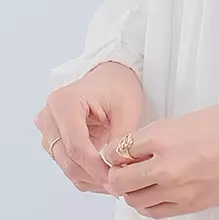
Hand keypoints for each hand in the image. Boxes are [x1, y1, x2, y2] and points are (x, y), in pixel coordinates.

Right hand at [35, 60, 143, 194]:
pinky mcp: (54, 139)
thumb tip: (117, 170)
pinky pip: (67, 163)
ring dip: (89, 177)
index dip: (94, 167)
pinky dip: (85, 173)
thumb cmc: (118, 85)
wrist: (112, 76)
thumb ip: (120, 141)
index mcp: (64, 102)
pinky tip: (102, 175)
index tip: (112, 179)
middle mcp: (50, 116)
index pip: (76, 146)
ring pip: (66, 166)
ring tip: (112, 180)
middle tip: (116, 185)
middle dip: (93, 176)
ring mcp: (48, 129)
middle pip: (68, 159)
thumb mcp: (127, 110)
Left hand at [102, 100, 218, 216]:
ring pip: (135, 200)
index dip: (112, 152)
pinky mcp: (191, 206)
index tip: (114, 152)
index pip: (119, 150)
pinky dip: (149, 206)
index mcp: (162, 137)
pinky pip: (156, 213)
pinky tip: (154, 195)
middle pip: (120, 180)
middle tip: (120, 170)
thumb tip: (139, 149)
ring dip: (131, 191)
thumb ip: (160, 136)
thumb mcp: (188, 119)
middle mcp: (165, 166)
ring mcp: (177, 190)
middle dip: (115, 175)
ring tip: (138, 182)